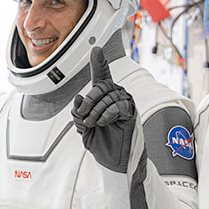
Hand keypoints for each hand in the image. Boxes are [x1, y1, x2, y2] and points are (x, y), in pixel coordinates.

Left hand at [72, 47, 137, 173]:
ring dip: (96, 110)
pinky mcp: (131, 113)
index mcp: (103, 96)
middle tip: (83, 115)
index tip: (96, 49)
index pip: (101, 75)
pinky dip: (107, 113)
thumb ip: (78, 111)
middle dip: (89, 100)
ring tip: (92, 123)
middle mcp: (115, 96)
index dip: (99, 62)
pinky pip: (118, 106)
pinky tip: (102, 122)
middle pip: (101, 86)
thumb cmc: (100, 142)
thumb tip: (78, 98)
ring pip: (108, 96)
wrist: (112, 160)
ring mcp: (124, 103)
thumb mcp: (82, 126)